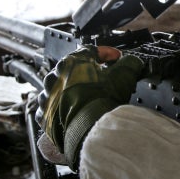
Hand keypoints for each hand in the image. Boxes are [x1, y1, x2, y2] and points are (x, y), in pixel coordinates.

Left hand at [35, 45, 142, 169]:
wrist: (87, 128)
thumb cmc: (102, 100)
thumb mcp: (125, 75)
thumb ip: (130, 63)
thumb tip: (133, 61)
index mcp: (72, 61)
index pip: (92, 50)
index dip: (108, 53)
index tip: (116, 59)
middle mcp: (56, 75)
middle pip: (75, 68)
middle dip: (90, 72)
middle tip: (105, 79)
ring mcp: (49, 94)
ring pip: (63, 86)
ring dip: (75, 88)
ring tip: (90, 95)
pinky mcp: (46, 113)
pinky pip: (55, 105)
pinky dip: (65, 105)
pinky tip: (78, 108)